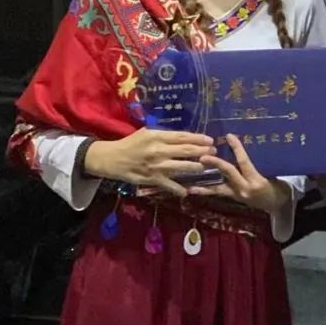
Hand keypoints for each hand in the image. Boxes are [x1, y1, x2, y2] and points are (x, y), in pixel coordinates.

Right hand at [85, 128, 214, 196]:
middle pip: (186, 150)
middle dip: (203, 151)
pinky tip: (187, 191)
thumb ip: (164, 136)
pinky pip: (169, 185)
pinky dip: (179, 189)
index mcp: (157, 136)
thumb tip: (184, 137)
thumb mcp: (146, 133)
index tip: (210, 140)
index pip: (182, 136)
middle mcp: (158, 150)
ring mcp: (156, 166)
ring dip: (196, 167)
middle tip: (214, 152)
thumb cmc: (131, 144)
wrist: (112, 158)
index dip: (198, 138)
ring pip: (181, 167)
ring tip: (205, 167)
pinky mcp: (152, 179)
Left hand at [185, 135, 291, 214]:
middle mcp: (245, 188)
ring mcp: (238, 195)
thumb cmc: (277, 186)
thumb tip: (244, 147)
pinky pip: (219, 193)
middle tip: (203, 156)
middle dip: (216, 163)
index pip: (245, 162)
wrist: (278, 204)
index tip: (230, 136)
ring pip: (218, 189)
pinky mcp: (234, 198)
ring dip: (204, 186)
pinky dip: (207, 191)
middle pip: (229, 173)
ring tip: (189, 186)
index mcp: (256, 180)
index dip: (237, 149)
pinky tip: (193, 190)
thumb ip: (260, 162)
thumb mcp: (272, 173)